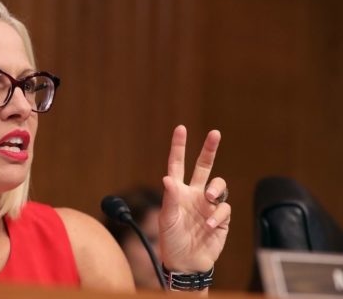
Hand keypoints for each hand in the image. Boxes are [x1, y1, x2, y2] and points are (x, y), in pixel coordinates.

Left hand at [159, 125, 230, 272]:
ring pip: (218, 184)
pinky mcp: (221, 218)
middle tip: (214, 133)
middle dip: (209, 149)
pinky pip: (224, 209)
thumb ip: (169, 198)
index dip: (179, 147)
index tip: (181, 128)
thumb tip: (168, 177)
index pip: (178, 164)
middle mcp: (194, 194)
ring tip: (209, 199)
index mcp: (178, 191)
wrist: (186, 263)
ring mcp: (208, 205)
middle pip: (204, 166)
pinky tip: (209, 226)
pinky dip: (218, 215)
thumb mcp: (166, 219)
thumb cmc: (171, 240)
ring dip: (215, 188)